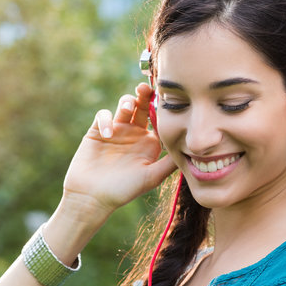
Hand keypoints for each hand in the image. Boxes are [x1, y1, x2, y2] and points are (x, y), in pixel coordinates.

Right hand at [62, 83, 176, 217]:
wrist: (93, 197)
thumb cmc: (124, 190)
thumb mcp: (152, 177)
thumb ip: (170, 163)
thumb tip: (192, 151)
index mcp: (149, 143)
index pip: (159, 119)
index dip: (162, 108)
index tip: (165, 102)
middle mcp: (135, 134)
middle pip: (143, 106)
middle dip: (145, 95)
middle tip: (146, 88)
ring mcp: (117, 131)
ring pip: (125, 105)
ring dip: (128, 102)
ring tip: (128, 108)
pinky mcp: (98, 131)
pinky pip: (103, 115)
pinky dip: (106, 120)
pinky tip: (108, 134)